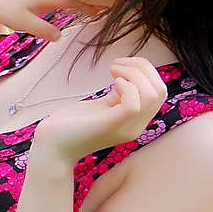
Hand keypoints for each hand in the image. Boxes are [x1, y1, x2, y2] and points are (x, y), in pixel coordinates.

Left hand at [32, 57, 168, 165]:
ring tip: (113, 70)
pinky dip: (127, 86)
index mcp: (136, 121)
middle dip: (143, 68)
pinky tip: (112, 82)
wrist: (52, 147)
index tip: (120, 66)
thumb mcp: (102, 106)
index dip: (146, 71)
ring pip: (152, 95)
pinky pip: (134, 104)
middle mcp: (136, 127)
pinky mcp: (111, 126)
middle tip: (116, 65)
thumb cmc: (73, 124)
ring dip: (134, 73)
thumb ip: (119, 95)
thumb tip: (130, 75)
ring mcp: (125, 128)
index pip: (160, 92)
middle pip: (160, 91)